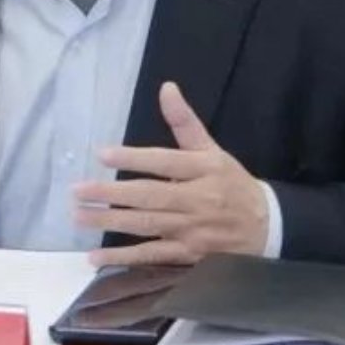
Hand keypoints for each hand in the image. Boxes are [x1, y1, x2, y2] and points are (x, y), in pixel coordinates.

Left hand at [74, 81, 269, 266]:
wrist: (267, 228)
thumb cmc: (231, 184)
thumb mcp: (213, 150)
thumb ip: (185, 122)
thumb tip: (166, 88)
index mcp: (204, 169)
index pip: (165, 162)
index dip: (133, 158)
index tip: (102, 154)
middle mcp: (197, 200)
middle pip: (150, 196)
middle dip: (111, 193)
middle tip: (76, 190)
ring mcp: (192, 231)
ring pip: (147, 225)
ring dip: (110, 222)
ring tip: (79, 216)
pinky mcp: (189, 255)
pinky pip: (153, 256)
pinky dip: (124, 257)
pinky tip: (97, 256)